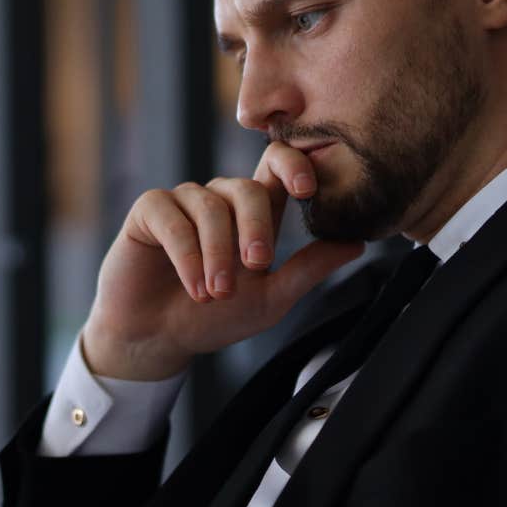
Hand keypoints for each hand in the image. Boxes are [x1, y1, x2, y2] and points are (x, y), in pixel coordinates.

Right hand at [83, 141, 363, 380]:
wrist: (158, 340)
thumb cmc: (213, 318)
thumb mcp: (270, 299)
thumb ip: (307, 269)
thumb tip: (357, 243)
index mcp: (252, 213)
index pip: (276, 168)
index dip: (293, 166)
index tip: (306, 190)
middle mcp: (219, 200)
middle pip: (247, 188)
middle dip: (256, 227)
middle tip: (255, 267)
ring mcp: (183, 202)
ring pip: (209, 206)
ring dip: (216, 252)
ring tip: (214, 294)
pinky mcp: (149, 211)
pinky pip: (171, 217)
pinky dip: (185, 253)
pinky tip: (193, 286)